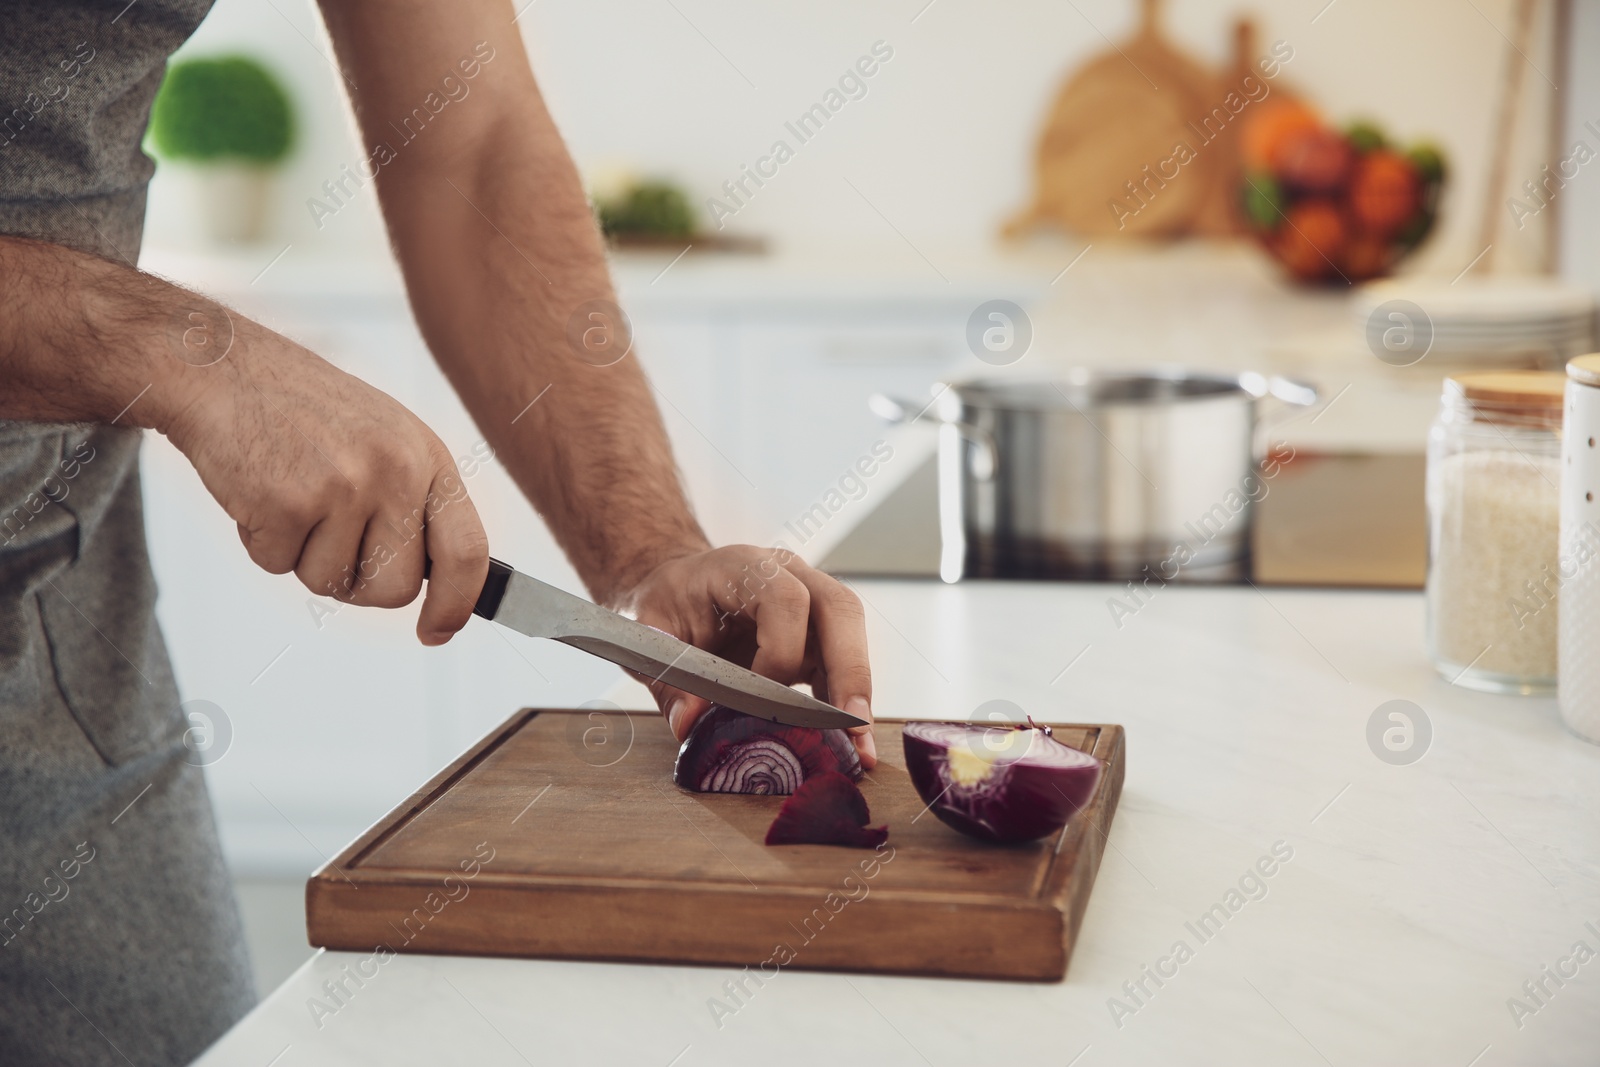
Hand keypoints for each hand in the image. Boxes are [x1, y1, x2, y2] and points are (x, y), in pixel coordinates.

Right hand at [160, 316, 489, 643]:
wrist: (225, 369)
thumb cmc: (304, 411)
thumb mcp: (386, 441)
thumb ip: (415, 505)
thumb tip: (436, 583)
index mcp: (428, 458)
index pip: (467, 550)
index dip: (456, 603)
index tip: (437, 630)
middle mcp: (396, 471)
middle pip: (396, 588)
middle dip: (359, 583)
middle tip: (328, 539)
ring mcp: (345, 486)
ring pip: (331, 584)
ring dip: (302, 557)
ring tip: (292, 496)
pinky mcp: (288, 502)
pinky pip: (278, 566)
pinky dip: (261, 542)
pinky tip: (260, 492)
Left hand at [615, 545, 876, 768]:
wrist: (680, 587)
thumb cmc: (668, 603)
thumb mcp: (649, 634)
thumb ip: (666, 677)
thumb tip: (689, 723)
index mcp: (745, 566)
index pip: (786, 598)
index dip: (780, 652)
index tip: (760, 701)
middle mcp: (791, 576)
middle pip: (840, 610)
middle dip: (849, 671)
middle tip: (850, 725)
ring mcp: (811, 603)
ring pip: (851, 638)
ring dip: (856, 694)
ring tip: (858, 749)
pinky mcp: (817, 636)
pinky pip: (842, 665)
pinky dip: (845, 704)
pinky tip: (847, 745)